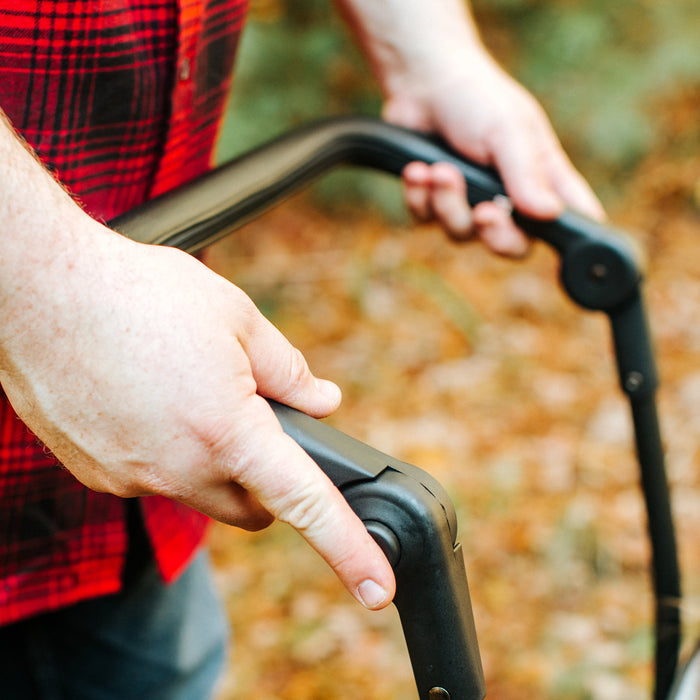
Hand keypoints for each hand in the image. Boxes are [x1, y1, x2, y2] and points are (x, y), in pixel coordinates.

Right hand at [0, 225, 394, 609]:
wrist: (40, 291)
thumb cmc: (141, 294)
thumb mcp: (237, 317)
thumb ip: (289, 371)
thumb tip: (323, 402)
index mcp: (226, 430)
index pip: (304, 502)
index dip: (347, 548)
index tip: (374, 586)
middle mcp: (178, 467)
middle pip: (251, 506)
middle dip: (265, 478)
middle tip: (251, 420)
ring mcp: (132, 478)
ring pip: (200, 493)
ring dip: (210, 461)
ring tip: (187, 394)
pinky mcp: (98, 475)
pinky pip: (153, 479)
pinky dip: (165, 454)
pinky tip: (148, 404)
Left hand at [384, 51, 605, 256]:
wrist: (423, 83)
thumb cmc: (477, 99)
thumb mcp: (508, 130)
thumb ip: (526, 174)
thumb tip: (550, 214)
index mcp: (542, 180)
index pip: (570, 221)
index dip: (570, 244)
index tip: (561, 255)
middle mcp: (509, 199)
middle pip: (512, 246)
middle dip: (495, 233)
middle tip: (484, 212)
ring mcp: (470, 204)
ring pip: (461, 233)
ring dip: (447, 202)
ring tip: (438, 170)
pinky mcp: (433, 204)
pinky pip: (426, 220)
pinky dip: (419, 196)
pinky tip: (416, 171)